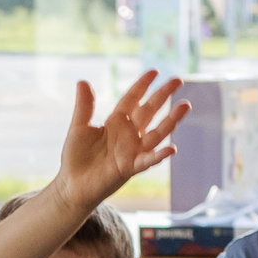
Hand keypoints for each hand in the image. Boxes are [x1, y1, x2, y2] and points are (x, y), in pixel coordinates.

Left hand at [53, 71, 188, 209]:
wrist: (71, 185)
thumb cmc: (75, 157)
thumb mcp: (78, 128)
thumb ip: (84, 106)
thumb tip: (82, 81)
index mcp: (116, 122)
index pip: (132, 99)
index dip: (142, 85)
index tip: (154, 72)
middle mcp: (128, 134)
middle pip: (149, 110)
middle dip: (163, 95)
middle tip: (177, 80)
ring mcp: (132, 150)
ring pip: (156, 132)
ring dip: (171, 120)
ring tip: (185, 105)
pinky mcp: (130, 167)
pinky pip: (147, 160)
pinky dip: (159, 156)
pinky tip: (171, 148)